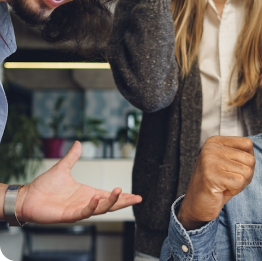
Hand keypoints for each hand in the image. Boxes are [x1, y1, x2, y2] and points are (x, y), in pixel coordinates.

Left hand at [17, 141, 141, 223]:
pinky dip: (92, 206)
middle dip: (124, 202)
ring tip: (120, 192)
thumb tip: (79, 143)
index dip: (122, 196)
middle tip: (138, 198)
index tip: (136, 195)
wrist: (26, 197)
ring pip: (100, 209)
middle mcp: (85, 202)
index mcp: (87, 193)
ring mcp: (78, 209)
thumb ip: (73, 157)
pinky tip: (96, 198)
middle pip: (109, 204)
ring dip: (111, 202)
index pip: (109, 195)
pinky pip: (84, 212)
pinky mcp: (68, 215)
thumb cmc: (43, 186)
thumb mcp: (62, 168)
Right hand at [177, 136, 254, 229]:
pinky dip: (235, 190)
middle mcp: (211, 148)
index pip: (247, 144)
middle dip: (245, 175)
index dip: (247, 161)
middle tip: (229, 181)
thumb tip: (254, 154)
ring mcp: (210, 161)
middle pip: (250, 159)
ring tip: (225, 185)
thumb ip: (240, 154)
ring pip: (247, 171)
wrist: (197, 205)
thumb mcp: (228, 163)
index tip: (233, 169)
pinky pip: (240, 182)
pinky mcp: (211, 176)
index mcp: (215, 142)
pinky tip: (222, 191)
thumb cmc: (216, 185)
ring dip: (240, 184)